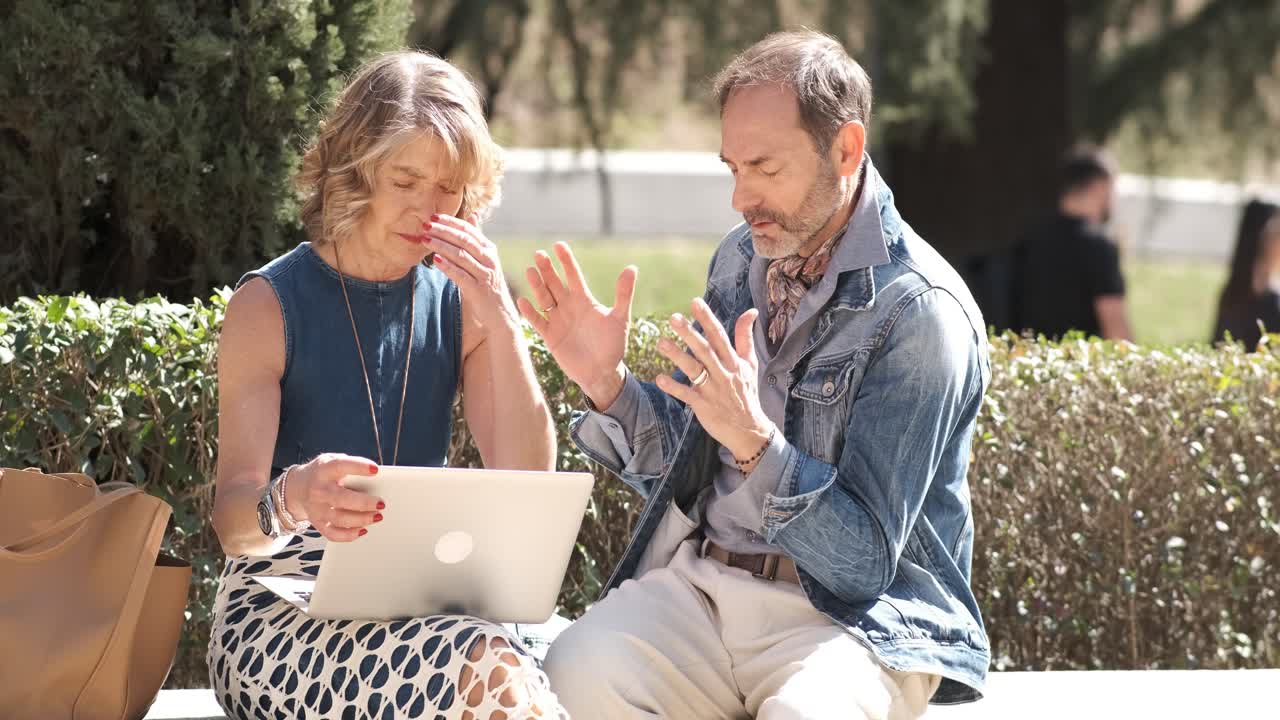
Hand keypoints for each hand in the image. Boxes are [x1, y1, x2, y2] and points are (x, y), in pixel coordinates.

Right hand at [286, 453, 384, 541]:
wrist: (298, 487)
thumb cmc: (324, 473)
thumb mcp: (333, 461)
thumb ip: (351, 466)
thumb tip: (377, 478)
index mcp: (324, 470)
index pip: (340, 466)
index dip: (358, 467)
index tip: (375, 470)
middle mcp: (319, 490)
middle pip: (341, 498)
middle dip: (364, 502)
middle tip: (381, 503)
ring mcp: (317, 508)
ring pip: (339, 518)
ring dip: (361, 519)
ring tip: (377, 516)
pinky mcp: (317, 523)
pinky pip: (333, 534)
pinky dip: (349, 535)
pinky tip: (363, 529)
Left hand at [422, 213, 519, 328]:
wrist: (499, 313)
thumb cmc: (487, 284)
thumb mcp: (485, 259)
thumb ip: (477, 239)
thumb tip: (473, 215)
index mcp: (489, 249)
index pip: (468, 230)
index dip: (451, 222)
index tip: (434, 217)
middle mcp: (489, 259)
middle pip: (464, 240)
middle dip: (443, 231)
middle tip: (426, 225)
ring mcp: (485, 274)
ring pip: (461, 255)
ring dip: (441, 246)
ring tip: (425, 239)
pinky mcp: (478, 290)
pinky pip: (461, 275)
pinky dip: (447, 266)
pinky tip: (435, 260)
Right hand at [516, 242, 637, 409]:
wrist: (602, 372)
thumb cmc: (613, 345)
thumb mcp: (620, 319)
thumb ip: (624, 294)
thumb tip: (632, 268)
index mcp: (585, 300)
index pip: (573, 275)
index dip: (566, 260)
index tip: (559, 245)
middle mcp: (569, 307)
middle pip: (555, 283)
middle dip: (547, 269)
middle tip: (539, 254)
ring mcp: (558, 320)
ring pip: (544, 298)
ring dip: (537, 286)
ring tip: (531, 271)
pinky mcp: (551, 336)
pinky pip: (538, 321)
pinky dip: (530, 312)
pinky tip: (523, 301)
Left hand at [655, 298, 775, 468]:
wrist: (749, 429)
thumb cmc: (747, 393)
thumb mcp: (751, 364)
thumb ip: (746, 337)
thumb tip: (751, 311)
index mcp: (733, 361)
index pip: (719, 335)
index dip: (707, 318)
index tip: (695, 302)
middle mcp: (723, 373)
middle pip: (705, 349)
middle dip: (689, 333)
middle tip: (673, 317)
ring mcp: (713, 390)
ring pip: (694, 370)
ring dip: (677, 356)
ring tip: (661, 342)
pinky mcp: (704, 406)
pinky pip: (687, 395)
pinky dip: (674, 387)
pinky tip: (659, 378)